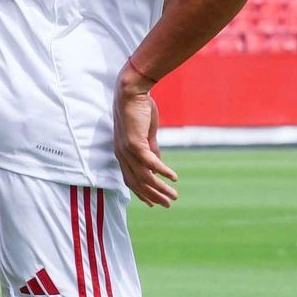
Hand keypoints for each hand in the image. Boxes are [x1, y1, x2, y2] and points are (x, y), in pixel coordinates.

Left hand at [113, 73, 178, 206]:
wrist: (132, 92)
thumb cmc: (139, 109)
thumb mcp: (146, 133)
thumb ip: (151, 148)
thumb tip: (158, 164)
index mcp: (123, 153)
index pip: (131, 179)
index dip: (141, 193)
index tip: (153, 203)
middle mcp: (122, 155)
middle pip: (138, 183)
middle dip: (153, 196)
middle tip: (168, 204)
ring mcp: (127, 150)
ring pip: (145, 177)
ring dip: (160, 188)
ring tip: (173, 196)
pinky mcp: (135, 143)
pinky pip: (151, 163)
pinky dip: (162, 172)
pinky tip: (173, 178)